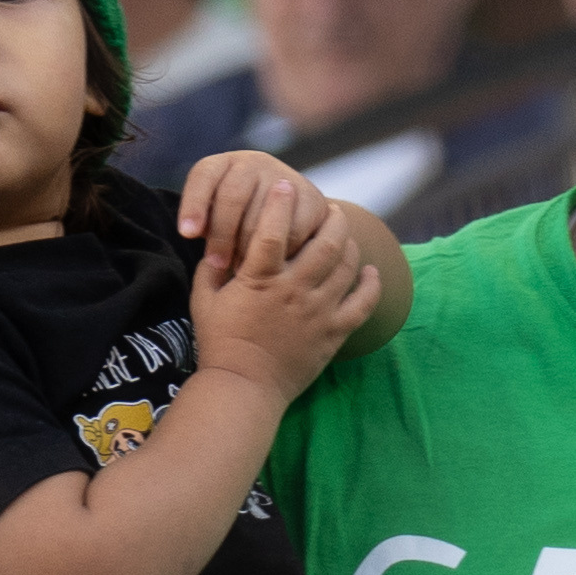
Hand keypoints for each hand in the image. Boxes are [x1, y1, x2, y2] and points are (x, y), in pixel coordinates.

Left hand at [178, 147, 326, 282]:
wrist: (295, 220)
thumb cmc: (241, 225)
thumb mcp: (219, 219)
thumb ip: (205, 221)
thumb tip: (191, 231)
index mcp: (225, 164)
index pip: (204, 175)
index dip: (194, 204)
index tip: (187, 234)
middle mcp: (254, 163)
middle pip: (232, 195)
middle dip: (221, 235)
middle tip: (217, 264)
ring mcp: (284, 178)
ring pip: (260, 215)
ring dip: (248, 247)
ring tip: (240, 270)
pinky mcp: (312, 198)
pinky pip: (291, 229)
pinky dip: (279, 251)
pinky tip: (271, 265)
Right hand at [190, 180, 380, 404]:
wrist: (243, 388)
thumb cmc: (219, 343)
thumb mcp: (204, 299)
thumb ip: (212, 266)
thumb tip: (217, 240)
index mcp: (260, 278)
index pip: (273, 229)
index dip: (280, 203)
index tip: (286, 187)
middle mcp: (293, 290)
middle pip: (325, 242)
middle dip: (331, 219)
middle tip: (330, 209)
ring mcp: (317, 312)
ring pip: (346, 266)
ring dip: (349, 244)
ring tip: (345, 234)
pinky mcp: (333, 333)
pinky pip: (362, 304)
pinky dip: (371, 284)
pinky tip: (371, 272)